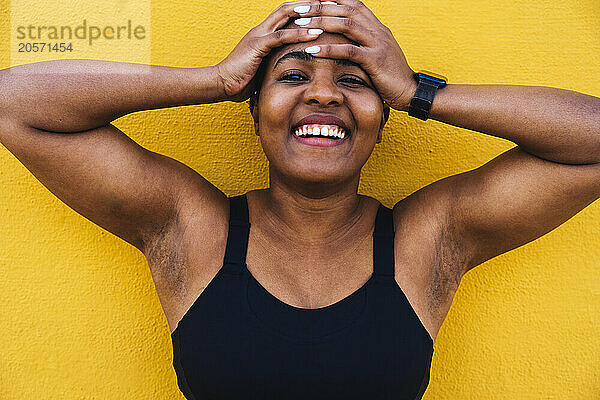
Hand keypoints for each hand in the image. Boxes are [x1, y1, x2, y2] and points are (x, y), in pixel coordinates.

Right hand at [215, 1, 323, 102]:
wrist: (221, 84)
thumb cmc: (242, 79)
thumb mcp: (264, 67)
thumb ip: (276, 61)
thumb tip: (293, 69)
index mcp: (263, 33)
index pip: (287, 13)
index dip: (305, 9)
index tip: (325, 10)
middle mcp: (261, 29)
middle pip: (288, 8)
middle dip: (310, 4)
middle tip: (331, 4)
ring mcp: (258, 35)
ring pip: (286, 16)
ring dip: (308, 14)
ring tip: (328, 13)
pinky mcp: (256, 46)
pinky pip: (281, 36)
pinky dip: (299, 34)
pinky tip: (315, 34)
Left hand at [288, 0, 416, 110]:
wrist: (411, 91)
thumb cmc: (391, 76)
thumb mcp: (377, 54)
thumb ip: (363, 44)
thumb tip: (344, 42)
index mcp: (377, 27)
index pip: (352, 3)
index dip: (332, 0)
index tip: (311, 1)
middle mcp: (377, 30)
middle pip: (345, 9)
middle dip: (320, 7)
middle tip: (298, 9)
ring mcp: (377, 44)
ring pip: (346, 25)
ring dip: (321, 23)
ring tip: (300, 26)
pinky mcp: (375, 60)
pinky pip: (349, 51)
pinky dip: (329, 49)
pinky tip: (312, 50)